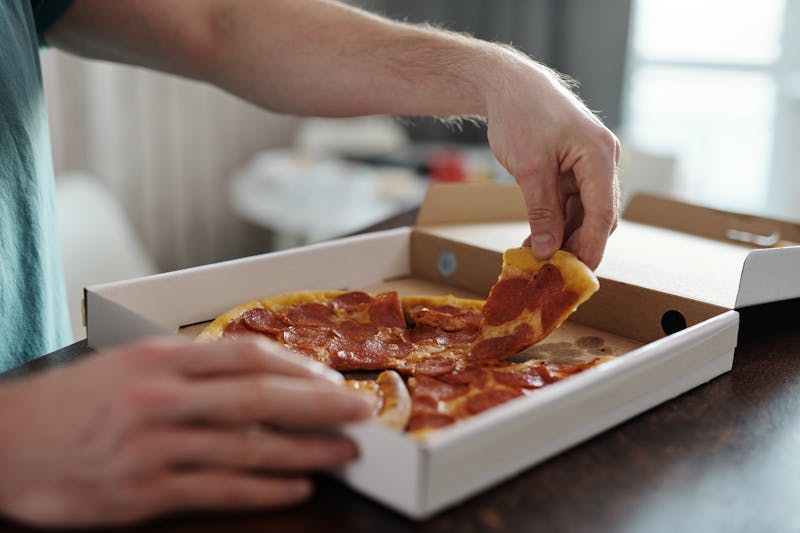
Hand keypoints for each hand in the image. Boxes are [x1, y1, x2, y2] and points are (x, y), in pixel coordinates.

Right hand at [0, 337, 371, 526]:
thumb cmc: (73, 404)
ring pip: (247, 446)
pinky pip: (218, 489)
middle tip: (361, 410)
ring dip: (304, 451)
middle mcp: (160, 398)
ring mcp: (154, 447)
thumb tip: (257, 371)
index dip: (297, 367)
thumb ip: (189, 366)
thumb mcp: (128, 363)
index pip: (246, 356)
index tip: (332, 378)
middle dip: (319, 405)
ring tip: (343, 453)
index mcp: (159, 359)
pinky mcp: (144, 491)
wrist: (5, 446)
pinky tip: (296, 487)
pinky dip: (263, 489)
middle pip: (258, 399)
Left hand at [484, 51, 619, 269]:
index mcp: (600, 155)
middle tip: (555, 273)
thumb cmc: (521, 115)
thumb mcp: (529, 168)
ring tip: (538, 258)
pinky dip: (555, 221)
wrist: (508, 85)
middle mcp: (601, 160)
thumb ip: (542, 211)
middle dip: (578, 244)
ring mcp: (588, 164)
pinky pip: (569, 202)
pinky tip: (537, 239)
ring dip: (563, 235)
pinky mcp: (573, 167)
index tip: (578, 274)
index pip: (602, 212)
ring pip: (582, 212)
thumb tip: (549, 251)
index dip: (591, 247)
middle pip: (597, 215)